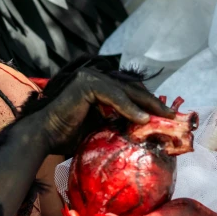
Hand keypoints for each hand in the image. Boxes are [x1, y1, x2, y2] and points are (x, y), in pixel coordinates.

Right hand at [30, 67, 173, 153]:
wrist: (44, 138)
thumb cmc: (68, 136)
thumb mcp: (101, 127)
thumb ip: (118, 122)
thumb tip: (142, 127)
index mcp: (98, 86)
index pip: (129, 92)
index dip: (148, 102)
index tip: (166, 115)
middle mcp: (94, 77)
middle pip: (131, 89)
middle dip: (153, 102)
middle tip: (171, 115)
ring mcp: (89, 78)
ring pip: (125, 91)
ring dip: (146, 104)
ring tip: (163, 117)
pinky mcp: (86, 84)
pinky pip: (114, 96)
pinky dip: (129, 108)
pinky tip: (143, 119)